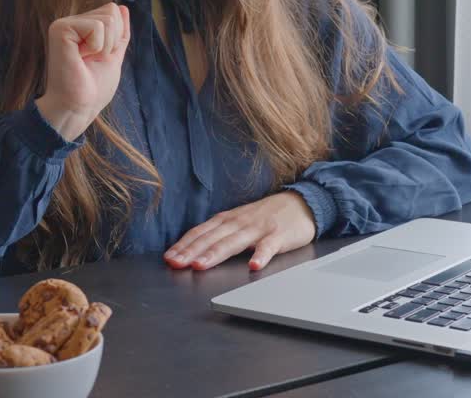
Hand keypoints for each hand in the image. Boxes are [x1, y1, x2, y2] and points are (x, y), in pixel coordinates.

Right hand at [35, 3, 130, 140]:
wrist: (78, 107)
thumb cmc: (93, 88)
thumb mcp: (113, 55)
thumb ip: (119, 33)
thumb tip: (123, 7)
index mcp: (82, 27)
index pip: (114, 11)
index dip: (117, 36)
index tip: (100, 57)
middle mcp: (71, 22)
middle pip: (112, 11)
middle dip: (112, 41)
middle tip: (92, 60)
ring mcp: (64, 24)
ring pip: (107, 19)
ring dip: (104, 47)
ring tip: (85, 61)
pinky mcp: (60, 29)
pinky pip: (96, 27)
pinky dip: (96, 47)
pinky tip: (80, 59)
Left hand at [164, 192, 316, 271]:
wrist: (302, 203)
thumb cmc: (266, 216)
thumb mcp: (239, 221)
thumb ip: (220, 234)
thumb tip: (194, 248)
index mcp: (228, 220)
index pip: (201, 232)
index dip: (184, 245)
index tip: (169, 258)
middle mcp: (240, 222)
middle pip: (212, 238)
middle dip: (192, 251)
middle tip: (176, 263)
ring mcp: (259, 229)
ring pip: (234, 242)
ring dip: (216, 254)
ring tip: (201, 266)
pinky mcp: (279, 236)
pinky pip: (269, 247)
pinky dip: (261, 256)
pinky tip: (253, 266)